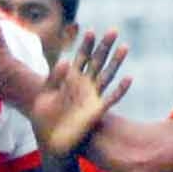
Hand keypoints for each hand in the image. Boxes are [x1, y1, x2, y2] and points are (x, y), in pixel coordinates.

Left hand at [31, 30, 130, 156]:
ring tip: (124, 46)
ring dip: (116, 62)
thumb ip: (54, 78)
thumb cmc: (44, 117)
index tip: (90, 31)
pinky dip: (120, 90)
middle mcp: (84, 84)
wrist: (49, 141)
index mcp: (70, 78)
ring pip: (107, 75)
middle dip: (104, 46)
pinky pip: (111, 99)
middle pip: (97, 61)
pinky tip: (128, 79)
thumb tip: (66, 61)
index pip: (81, 56)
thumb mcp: (44, 95)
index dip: (86, 44)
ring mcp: (92, 97)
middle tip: (113, 30)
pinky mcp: (96, 111)